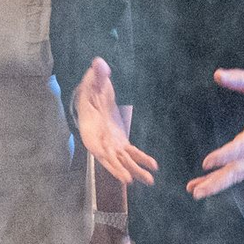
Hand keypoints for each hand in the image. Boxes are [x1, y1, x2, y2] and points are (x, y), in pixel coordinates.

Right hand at [73, 58, 157, 185]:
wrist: (94, 97)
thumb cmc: (91, 89)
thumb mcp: (92, 80)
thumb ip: (97, 73)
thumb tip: (99, 62)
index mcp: (90, 127)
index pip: (95, 143)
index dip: (102, 153)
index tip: (109, 160)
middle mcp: (99, 139)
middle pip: (109, 157)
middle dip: (118, 168)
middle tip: (128, 180)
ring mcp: (110, 142)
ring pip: (122, 160)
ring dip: (134, 170)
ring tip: (149, 181)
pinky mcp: (120, 142)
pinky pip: (131, 153)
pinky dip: (141, 159)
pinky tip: (154, 166)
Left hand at [187, 68, 243, 198]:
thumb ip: (243, 79)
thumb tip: (217, 75)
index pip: (243, 146)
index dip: (225, 155)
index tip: (207, 163)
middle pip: (238, 170)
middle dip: (216, 181)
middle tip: (195, 191)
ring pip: (239, 175)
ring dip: (217, 184)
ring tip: (196, 191)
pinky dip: (227, 180)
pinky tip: (210, 183)